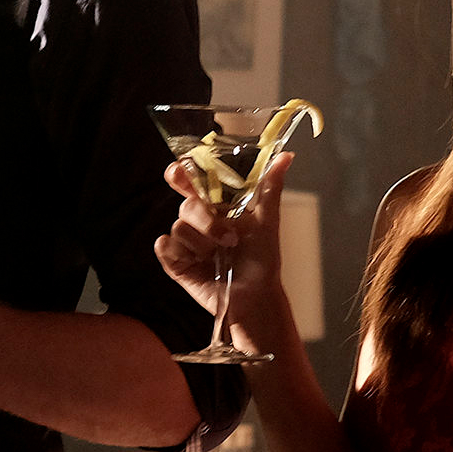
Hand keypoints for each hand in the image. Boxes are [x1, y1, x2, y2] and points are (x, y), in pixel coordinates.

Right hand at [154, 154, 297, 348]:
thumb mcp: (268, 221)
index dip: (182, 172)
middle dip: (207, 220)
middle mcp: (197, 220)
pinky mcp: (174, 261)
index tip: (182, 170)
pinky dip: (181, 252)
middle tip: (229, 238)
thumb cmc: (262, 260)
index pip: (190, 180)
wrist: (255, 295)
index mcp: (215, 205)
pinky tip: (198, 262)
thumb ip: (269, 187)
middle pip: (186, 204)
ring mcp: (185, 241)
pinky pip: (165, 246)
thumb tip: (287, 156)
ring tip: (220, 257)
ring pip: (179, 227)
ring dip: (202, 243)